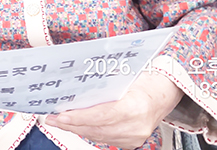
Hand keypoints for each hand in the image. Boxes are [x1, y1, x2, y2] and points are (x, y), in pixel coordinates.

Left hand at [44, 71, 183, 149]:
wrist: (164, 92)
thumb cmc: (145, 78)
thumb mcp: (124, 74)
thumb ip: (101, 82)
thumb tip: (73, 83)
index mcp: (136, 106)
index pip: (102, 116)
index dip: (79, 117)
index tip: (61, 116)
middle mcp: (136, 126)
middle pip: (96, 128)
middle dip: (71, 124)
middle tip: (53, 117)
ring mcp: (135, 137)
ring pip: (98, 136)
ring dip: (77, 128)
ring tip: (59, 121)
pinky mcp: (131, 142)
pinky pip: (104, 138)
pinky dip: (89, 131)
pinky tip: (76, 125)